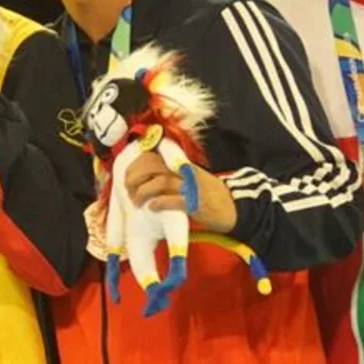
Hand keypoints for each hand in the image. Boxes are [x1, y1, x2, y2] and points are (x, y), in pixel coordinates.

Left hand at [122, 151, 236, 233]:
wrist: (235, 208)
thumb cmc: (211, 194)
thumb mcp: (192, 176)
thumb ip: (174, 172)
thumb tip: (149, 175)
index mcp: (182, 165)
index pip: (154, 156)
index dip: (137, 164)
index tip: (128, 176)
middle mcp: (185, 172)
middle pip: (153, 166)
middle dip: (135, 177)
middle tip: (129, 190)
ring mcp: (190, 187)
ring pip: (160, 182)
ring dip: (143, 192)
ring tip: (137, 201)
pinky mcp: (195, 204)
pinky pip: (172, 200)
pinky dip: (159, 203)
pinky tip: (151, 207)